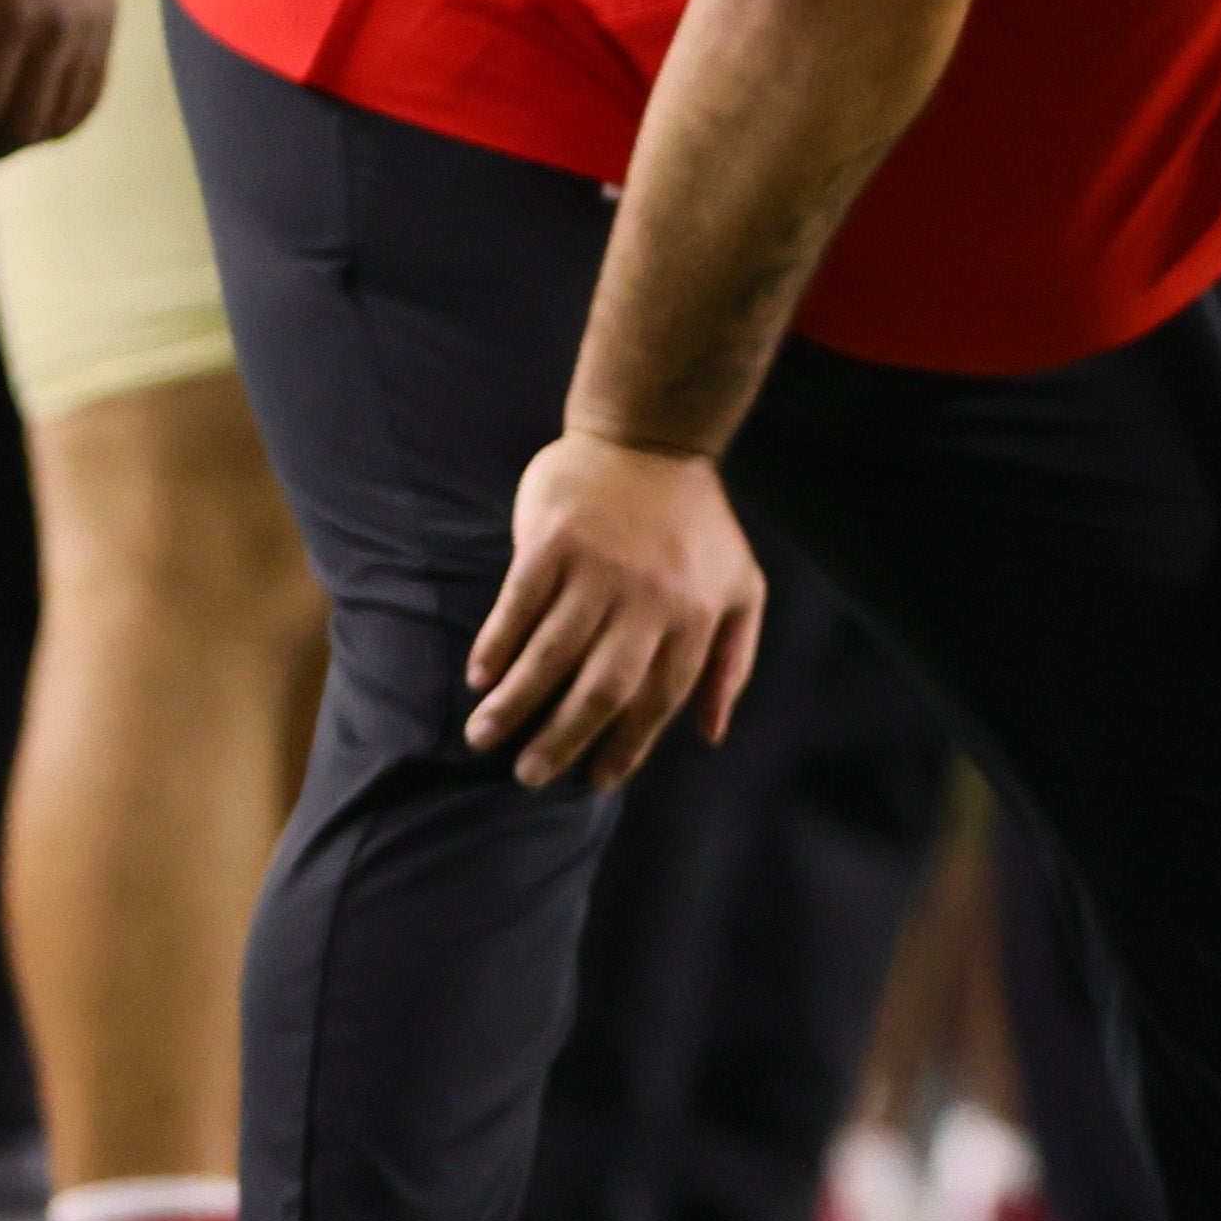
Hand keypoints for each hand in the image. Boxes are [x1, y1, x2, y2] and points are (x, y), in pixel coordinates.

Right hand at [469, 434, 765, 790]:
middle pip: (601, 688)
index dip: (626, 747)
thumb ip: (730, 663)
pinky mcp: (553, 541)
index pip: (658, 699)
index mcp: (696, 615)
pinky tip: (479, 677)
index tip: (595, 783)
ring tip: (482, 736)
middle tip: (529, 775)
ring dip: (513, 702)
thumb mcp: (741, 589)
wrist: (653, 437)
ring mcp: (598, 569)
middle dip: (562, 739)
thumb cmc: (696, 526)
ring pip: (551, 654)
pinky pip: (518, 605)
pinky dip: (496, 645)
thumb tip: (711, 733)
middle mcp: (649, 598)